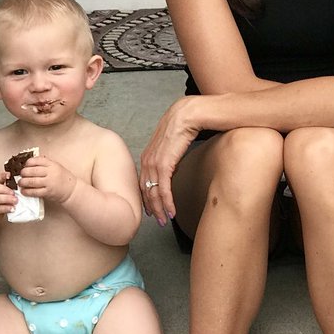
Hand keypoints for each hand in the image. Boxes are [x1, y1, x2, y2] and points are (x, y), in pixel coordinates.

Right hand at [0, 174, 17, 224]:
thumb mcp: (0, 193)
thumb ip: (7, 188)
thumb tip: (19, 183)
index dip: (2, 176)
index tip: (9, 175)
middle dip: (5, 190)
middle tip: (14, 193)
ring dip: (6, 199)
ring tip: (15, 201)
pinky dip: (5, 208)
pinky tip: (12, 208)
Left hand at [17, 155, 76, 203]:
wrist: (71, 190)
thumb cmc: (62, 178)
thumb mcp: (56, 166)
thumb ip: (44, 164)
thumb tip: (29, 162)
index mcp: (52, 164)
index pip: (37, 161)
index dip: (28, 163)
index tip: (25, 165)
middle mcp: (51, 173)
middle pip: (32, 171)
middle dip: (23, 173)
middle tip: (21, 175)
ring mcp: (49, 183)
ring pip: (32, 181)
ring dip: (23, 182)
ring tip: (21, 183)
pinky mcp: (48, 192)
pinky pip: (34, 192)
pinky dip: (27, 192)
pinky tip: (24, 191)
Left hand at [140, 97, 202, 222]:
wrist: (189, 113)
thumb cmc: (185, 123)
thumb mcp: (173, 143)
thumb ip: (169, 156)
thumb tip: (173, 167)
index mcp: (148, 154)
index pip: (143, 181)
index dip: (147, 197)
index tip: (152, 208)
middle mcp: (147, 159)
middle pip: (145, 189)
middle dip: (152, 207)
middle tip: (157, 220)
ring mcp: (154, 162)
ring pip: (153, 192)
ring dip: (160, 208)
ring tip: (165, 220)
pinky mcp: (164, 164)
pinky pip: (163, 189)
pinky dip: (167, 202)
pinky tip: (171, 212)